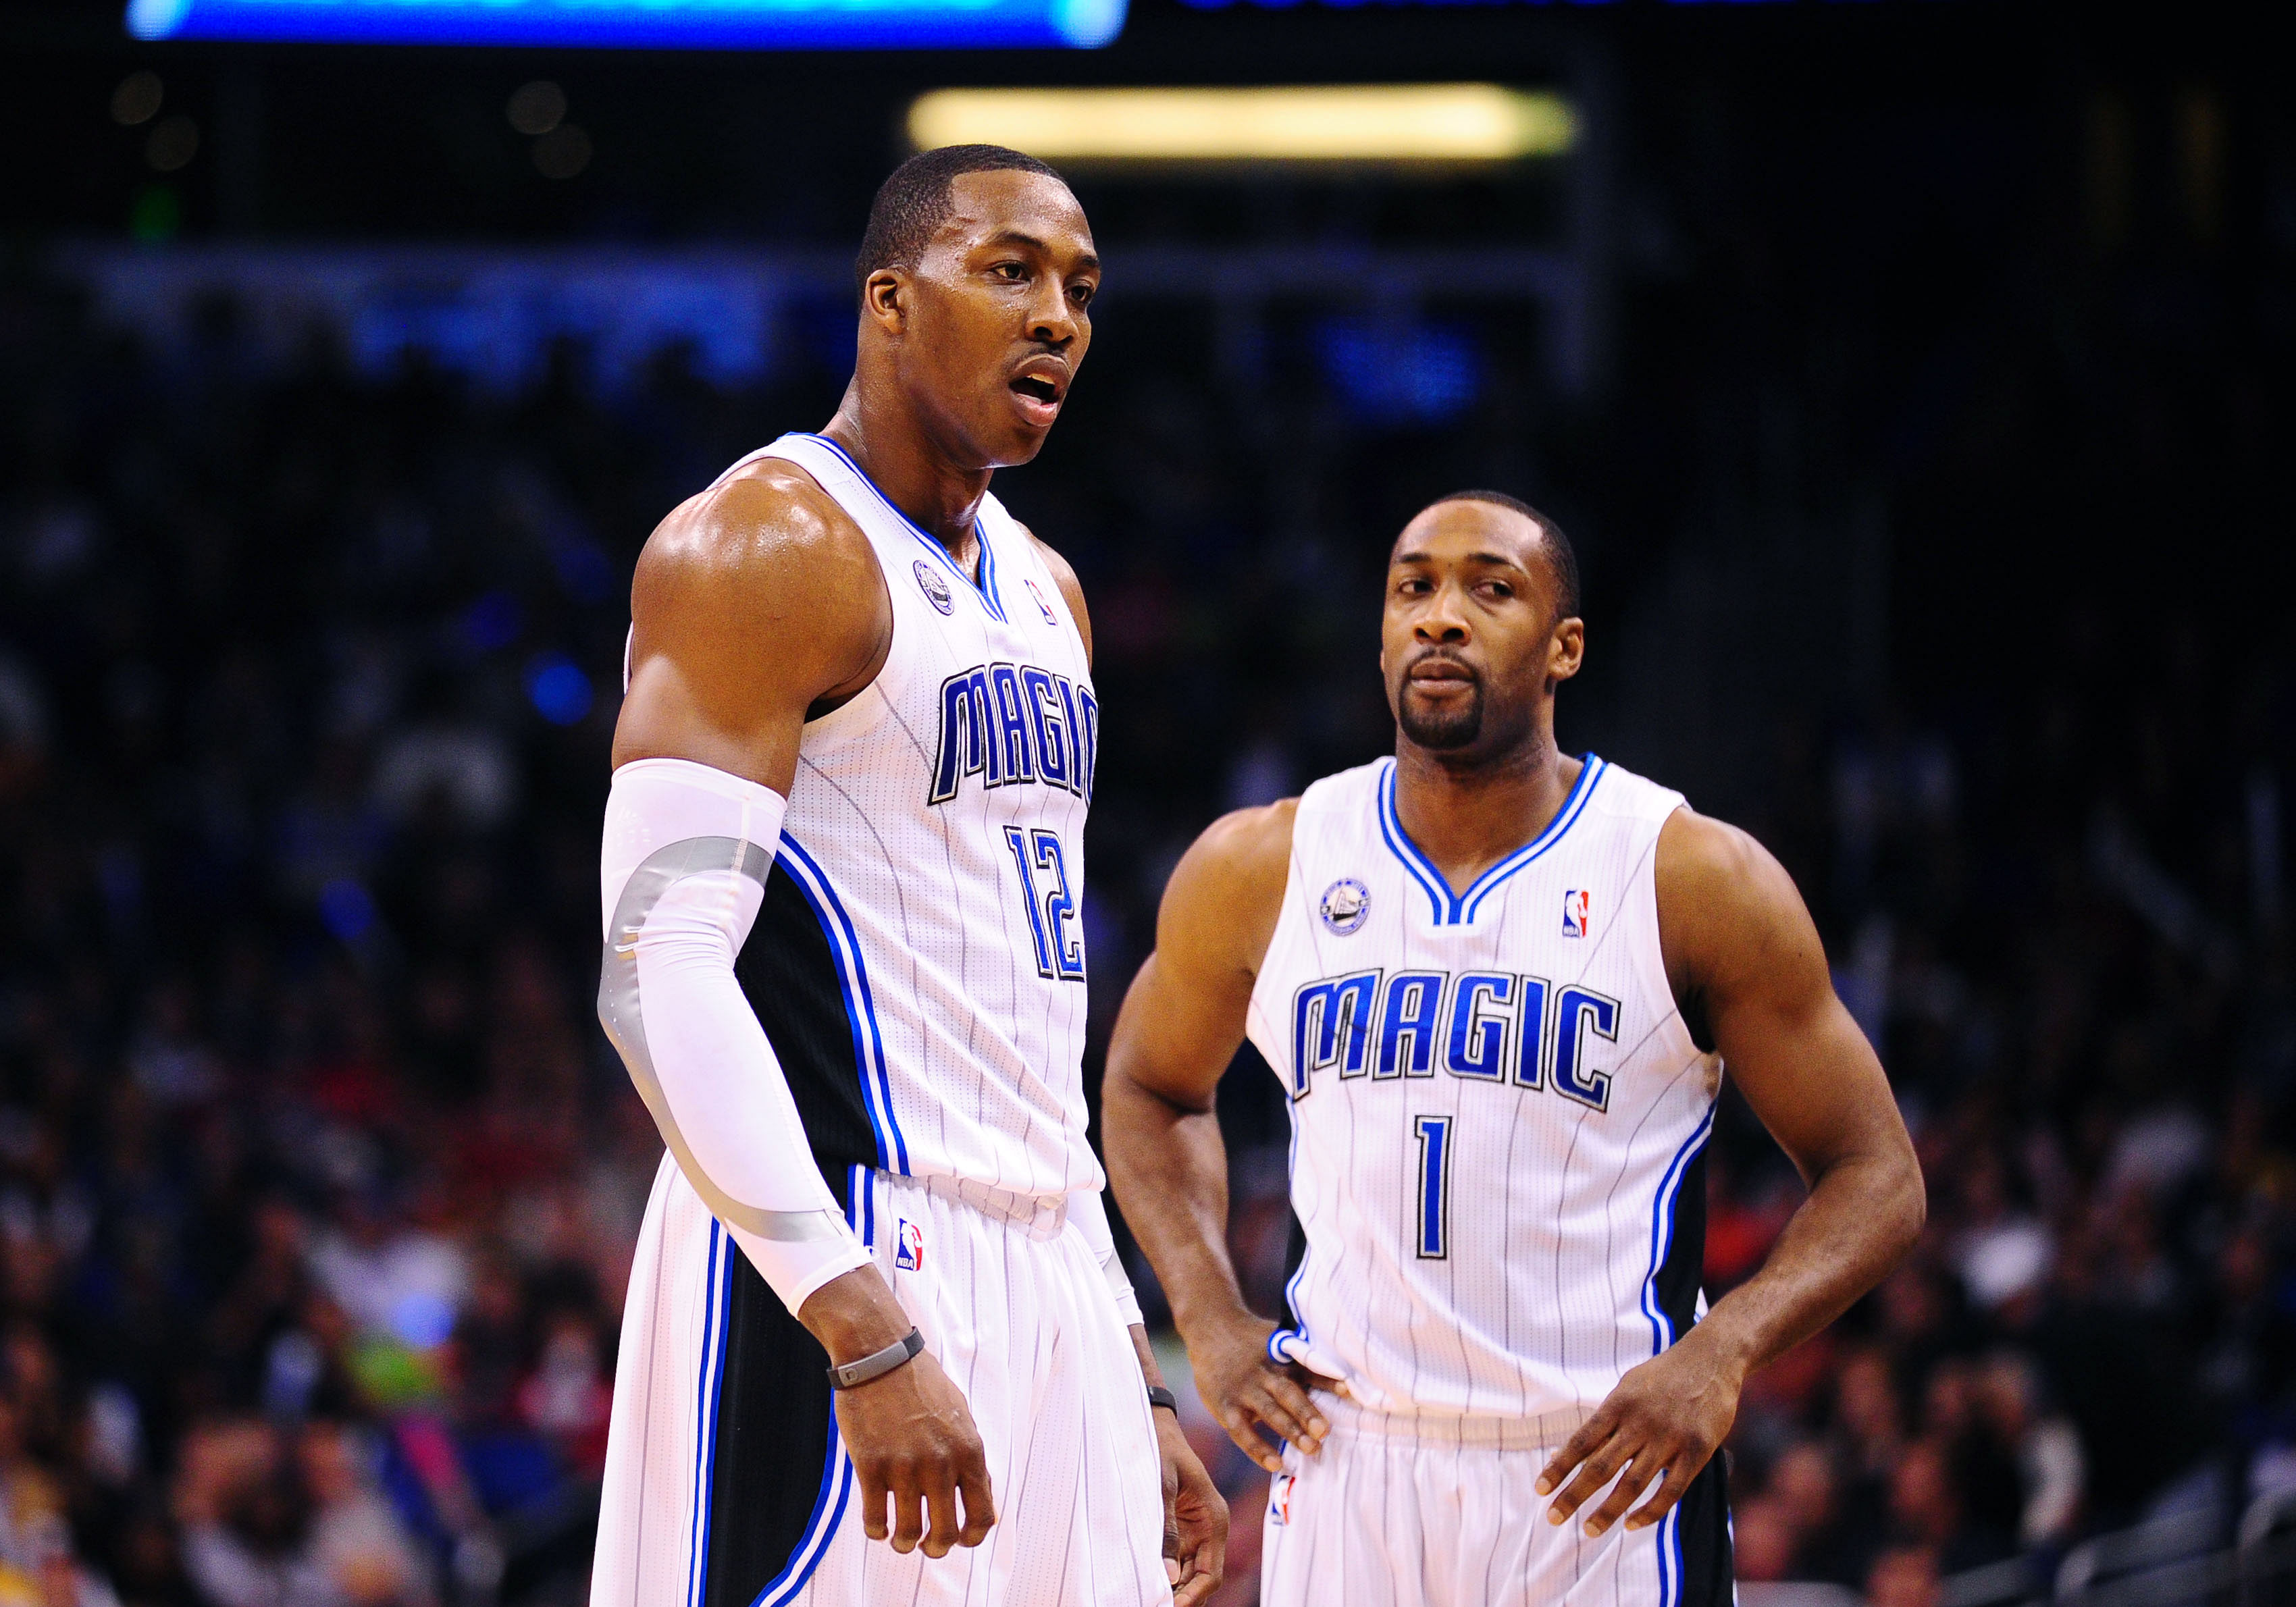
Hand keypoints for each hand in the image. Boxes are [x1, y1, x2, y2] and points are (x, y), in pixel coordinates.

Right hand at [833, 1348, 996, 1557]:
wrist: (880, 1357)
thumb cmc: (922, 1387)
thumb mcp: (961, 1417)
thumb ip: (971, 1460)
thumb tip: (981, 1504)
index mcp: (970, 1451)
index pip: (983, 1517)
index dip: (972, 1538)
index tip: (960, 1540)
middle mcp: (941, 1463)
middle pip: (946, 1534)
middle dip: (936, 1549)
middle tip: (927, 1546)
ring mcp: (904, 1466)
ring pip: (908, 1533)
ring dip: (904, 1544)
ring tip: (900, 1540)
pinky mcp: (870, 1466)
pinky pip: (875, 1519)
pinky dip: (877, 1532)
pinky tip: (878, 1527)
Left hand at [1156, 1406, 1227, 1606]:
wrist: (1152, 1425)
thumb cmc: (1160, 1448)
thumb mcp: (1162, 1486)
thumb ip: (1166, 1529)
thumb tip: (1168, 1575)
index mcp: (1214, 1519)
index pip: (1210, 1574)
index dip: (1192, 1597)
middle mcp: (1207, 1530)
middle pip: (1198, 1580)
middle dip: (1179, 1597)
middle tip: (1149, 1604)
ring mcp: (1191, 1532)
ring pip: (1184, 1574)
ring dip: (1169, 1589)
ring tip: (1143, 1597)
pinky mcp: (1175, 1529)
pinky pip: (1171, 1560)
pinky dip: (1160, 1574)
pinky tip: (1140, 1583)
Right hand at [1185, 1312, 1345, 1474]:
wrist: (1210, 1326)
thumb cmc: (1252, 1339)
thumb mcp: (1277, 1339)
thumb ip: (1302, 1358)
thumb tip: (1344, 1379)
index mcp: (1282, 1356)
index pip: (1308, 1368)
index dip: (1328, 1380)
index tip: (1349, 1391)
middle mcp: (1264, 1372)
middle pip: (1288, 1392)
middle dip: (1307, 1412)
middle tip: (1324, 1432)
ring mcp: (1244, 1389)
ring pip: (1269, 1411)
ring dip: (1290, 1430)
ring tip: (1311, 1449)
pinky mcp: (1225, 1405)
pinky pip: (1242, 1431)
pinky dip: (1258, 1449)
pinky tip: (1276, 1463)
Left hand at [1536, 1329, 1742, 1538]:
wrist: (1712, 1359)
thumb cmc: (1662, 1376)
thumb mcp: (1628, 1387)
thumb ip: (1606, 1420)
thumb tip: (1573, 1452)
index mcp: (1619, 1404)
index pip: (1582, 1441)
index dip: (1560, 1467)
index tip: (1540, 1489)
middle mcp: (1641, 1423)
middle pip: (1601, 1467)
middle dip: (1574, 1495)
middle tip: (1552, 1517)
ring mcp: (1670, 1439)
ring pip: (1633, 1484)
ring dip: (1608, 1511)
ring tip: (1589, 1530)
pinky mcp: (1697, 1452)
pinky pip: (1671, 1490)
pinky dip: (1650, 1511)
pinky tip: (1631, 1523)